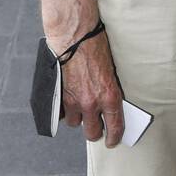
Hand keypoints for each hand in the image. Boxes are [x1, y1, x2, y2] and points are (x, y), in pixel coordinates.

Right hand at [29, 0, 124, 146]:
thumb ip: (108, 88)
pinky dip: (65, 109)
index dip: (114, 137)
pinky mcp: (60, 95)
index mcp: (110, 94)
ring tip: (80, 106)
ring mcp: (74, 101)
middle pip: (92, 133)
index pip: (115, 126)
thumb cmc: (96, 45)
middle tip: (95, 125)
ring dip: (78, 117)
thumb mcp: (110, 69)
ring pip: (75, 123)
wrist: (75, 35)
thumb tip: (108, 102)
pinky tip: (67, 99)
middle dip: (94, 131)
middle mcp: (92, 102)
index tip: (113, 140)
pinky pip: (62, 112)